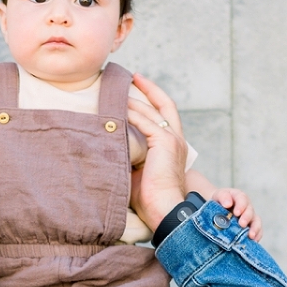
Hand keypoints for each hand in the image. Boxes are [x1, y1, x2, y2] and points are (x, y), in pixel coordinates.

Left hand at [127, 74, 188, 229]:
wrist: (164, 210)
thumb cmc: (149, 199)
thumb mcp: (139, 170)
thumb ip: (131, 153)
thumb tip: (109, 144)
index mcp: (173, 145)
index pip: (165, 113)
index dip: (153, 96)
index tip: (138, 84)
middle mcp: (176, 138)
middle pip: (162, 103)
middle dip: (146, 88)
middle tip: (129, 77)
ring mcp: (172, 139)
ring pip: (150, 111)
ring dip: (132, 99)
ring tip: (115, 90)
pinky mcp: (165, 142)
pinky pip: (144, 122)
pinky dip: (130, 114)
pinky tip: (116, 109)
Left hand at [212, 188, 262, 240]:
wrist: (218, 209)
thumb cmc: (219, 202)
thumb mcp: (218, 196)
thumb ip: (223, 197)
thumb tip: (228, 204)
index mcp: (239, 197)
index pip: (242, 199)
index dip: (241, 206)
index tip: (236, 213)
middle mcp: (247, 207)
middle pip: (250, 211)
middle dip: (246, 218)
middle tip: (241, 224)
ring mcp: (250, 218)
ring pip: (256, 221)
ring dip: (255, 228)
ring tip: (251, 235)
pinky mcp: (251, 227)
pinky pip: (258, 231)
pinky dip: (257, 236)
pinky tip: (253, 241)